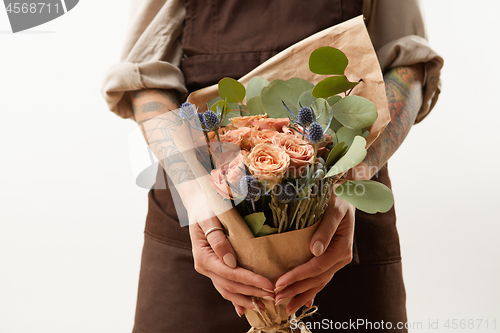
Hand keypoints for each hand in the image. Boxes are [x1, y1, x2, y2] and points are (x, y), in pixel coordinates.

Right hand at [188, 203, 275, 316]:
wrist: (197, 204)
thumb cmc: (206, 208)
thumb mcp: (209, 219)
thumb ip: (217, 239)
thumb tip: (230, 261)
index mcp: (204, 256)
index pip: (231, 273)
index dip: (250, 280)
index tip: (268, 284)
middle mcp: (204, 267)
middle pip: (230, 285)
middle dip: (252, 292)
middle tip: (273, 296)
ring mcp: (208, 269)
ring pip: (227, 290)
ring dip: (245, 299)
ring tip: (263, 305)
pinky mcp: (213, 268)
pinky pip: (224, 286)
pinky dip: (235, 298)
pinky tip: (244, 308)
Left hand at [273, 192, 354, 314]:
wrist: (347, 194)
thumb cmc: (339, 198)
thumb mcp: (335, 209)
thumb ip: (326, 229)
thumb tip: (315, 250)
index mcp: (341, 248)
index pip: (316, 267)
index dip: (297, 277)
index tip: (279, 283)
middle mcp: (340, 258)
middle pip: (316, 279)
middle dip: (296, 291)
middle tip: (276, 299)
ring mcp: (336, 260)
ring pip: (319, 283)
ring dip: (302, 295)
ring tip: (286, 307)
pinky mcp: (331, 258)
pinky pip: (320, 278)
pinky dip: (311, 290)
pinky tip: (302, 301)